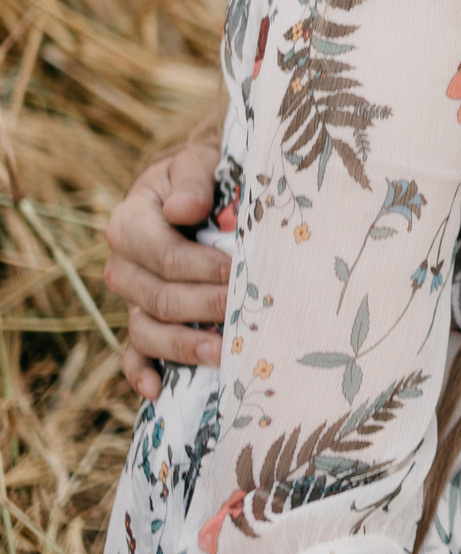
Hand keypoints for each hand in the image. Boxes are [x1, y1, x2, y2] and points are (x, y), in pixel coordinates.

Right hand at [104, 143, 226, 398]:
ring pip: (146, 330)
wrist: (200, 188)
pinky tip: (158, 391)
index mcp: (130, 222)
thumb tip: (185, 210)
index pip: (161, 255)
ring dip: (183, 346)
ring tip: (223, 354)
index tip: (235, 271)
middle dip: (203, 306)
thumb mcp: (200, 162)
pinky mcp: (144, 319)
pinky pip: (133, 354)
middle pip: (157, 297)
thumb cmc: (205, 175)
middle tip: (244, 310)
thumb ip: (193, 181)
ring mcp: (132, 298)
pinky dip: (141, 374)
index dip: (199, 266)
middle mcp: (123, 265)